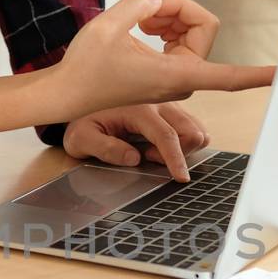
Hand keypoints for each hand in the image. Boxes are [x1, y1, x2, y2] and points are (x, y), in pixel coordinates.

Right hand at [48, 0, 272, 114]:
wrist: (68, 92)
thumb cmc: (85, 67)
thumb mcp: (107, 26)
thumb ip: (137, 3)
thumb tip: (155, 1)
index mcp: (177, 75)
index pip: (231, 77)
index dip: (260, 74)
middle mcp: (184, 78)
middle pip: (203, 24)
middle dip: (177, 8)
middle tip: (143, 11)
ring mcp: (178, 74)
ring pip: (191, 26)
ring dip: (166, 14)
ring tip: (136, 20)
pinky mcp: (169, 69)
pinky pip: (181, 33)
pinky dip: (162, 22)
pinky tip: (140, 26)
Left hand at [64, 104, 208, 182]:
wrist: (81, 100)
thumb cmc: (82, 121)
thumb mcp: (81, 139)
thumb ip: (105, 149)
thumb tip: (134, 158)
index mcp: (137, 108)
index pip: (166, 135)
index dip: (176, 159)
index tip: (181, 178)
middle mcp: (157, 102)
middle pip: (191, 131)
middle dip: (179, 154)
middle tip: (148, 157)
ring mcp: (167, 104)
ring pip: (196, 128)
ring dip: (182, 147)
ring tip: (152, 150)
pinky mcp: (171, 108)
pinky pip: (192, 125)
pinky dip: (184, 140)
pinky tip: (159, 144)